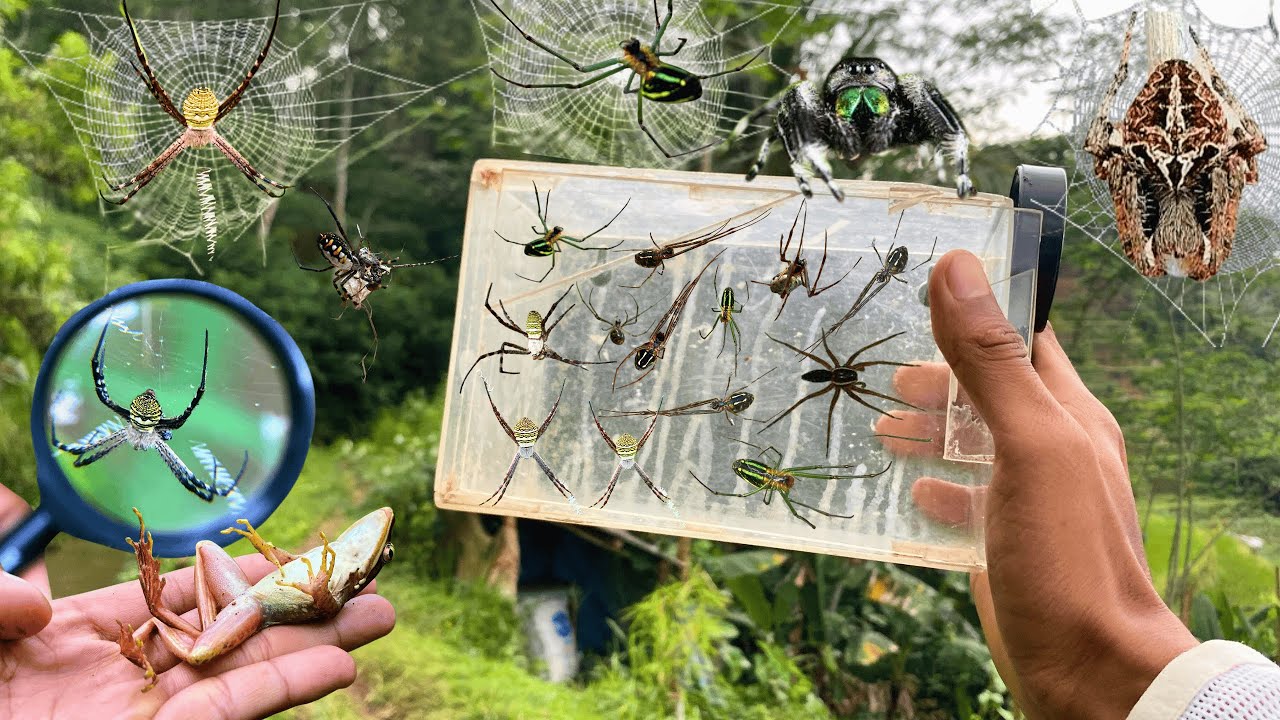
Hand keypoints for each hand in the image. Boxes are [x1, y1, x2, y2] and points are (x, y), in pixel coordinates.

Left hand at [0, 485, 395, 719]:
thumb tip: (17, 529)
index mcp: (72, 637)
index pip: (175, 597)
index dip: (237, 574)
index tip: (291, 556)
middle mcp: (122, 674)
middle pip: (229, 633)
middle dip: (300, 608)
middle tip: (366, 583)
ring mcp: (142, 714)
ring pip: (246, 671)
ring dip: (316, 644)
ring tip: (382, 617)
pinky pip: (231, 712)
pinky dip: (286, 690)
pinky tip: (337, 665)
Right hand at [876, 250, 1196, 718]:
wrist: (1088, 669)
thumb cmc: (1068, 554)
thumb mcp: (1029, 445)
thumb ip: (993, 362)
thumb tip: (958, 270)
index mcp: (1069, 414)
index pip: (1023, 338)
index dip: (976, 312)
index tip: (918, 296)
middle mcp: (1052, 450)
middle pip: (988, 391)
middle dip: (938, 379)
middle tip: (885, 380)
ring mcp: (1028, 499)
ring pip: (972, 445)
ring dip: (929, 431)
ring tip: (881, 429)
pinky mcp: (1005, 543)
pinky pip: (965, 499)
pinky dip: (934, 486)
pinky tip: (909, 491)